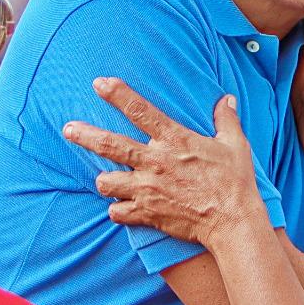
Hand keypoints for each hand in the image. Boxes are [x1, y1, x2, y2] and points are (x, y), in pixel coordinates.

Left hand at [63, 78, 269, 248]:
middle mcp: (155, 162)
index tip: (99, 83)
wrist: (233, 221)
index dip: (117, 94)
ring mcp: (147, 189)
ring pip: (106, 182)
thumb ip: (226, 120)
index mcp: (174, 140)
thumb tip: (227, 99)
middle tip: (68, 129)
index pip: (140, 110)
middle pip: (110, 144)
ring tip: (104, 179)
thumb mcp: (235, 145)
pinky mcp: (147, 214)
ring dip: (103, 180)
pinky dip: (118, 210)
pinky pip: (118, 212)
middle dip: (85, 135)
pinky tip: (121, 208)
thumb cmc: (235, 182)